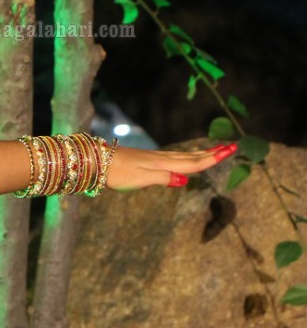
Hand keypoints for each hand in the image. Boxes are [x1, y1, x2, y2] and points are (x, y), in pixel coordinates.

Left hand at [107, 143, 236, 189]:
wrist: (96, 161)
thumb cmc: (117, 173)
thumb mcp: (140, 179)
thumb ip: (163, 179)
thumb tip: (185, 180)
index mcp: (164, 165)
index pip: (193, 163)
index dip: (212, 158)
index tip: (230, 150)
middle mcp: (162, 159)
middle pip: (191, 157)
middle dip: (211, 153)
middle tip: (230, 147)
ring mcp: (154, 158)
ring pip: (183, 156)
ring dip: (200, 154)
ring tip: (214, 150)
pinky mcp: (146, 159)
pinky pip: (173, 157)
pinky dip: (185, 157)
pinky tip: (184, 159)